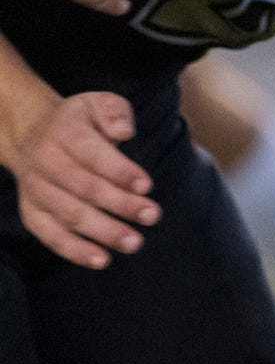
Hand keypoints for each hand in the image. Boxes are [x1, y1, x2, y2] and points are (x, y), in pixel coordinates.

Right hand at [3, 89, 154, 267]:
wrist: (33, 133)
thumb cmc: (80, 121)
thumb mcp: (98, 103)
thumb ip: (115, 112)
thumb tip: (125, 131)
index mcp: (64, 133)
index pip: (91, 154)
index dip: (119, 171)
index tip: (147, 186)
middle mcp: (44, 162)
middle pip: (83, 188)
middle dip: (120, 204)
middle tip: (152, 216)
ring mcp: (36, 190)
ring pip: (68, 214)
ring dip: (102, 231)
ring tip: (134, 242)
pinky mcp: (32, 212)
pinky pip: (50, 235)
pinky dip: (74, 250)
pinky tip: (102, 260)